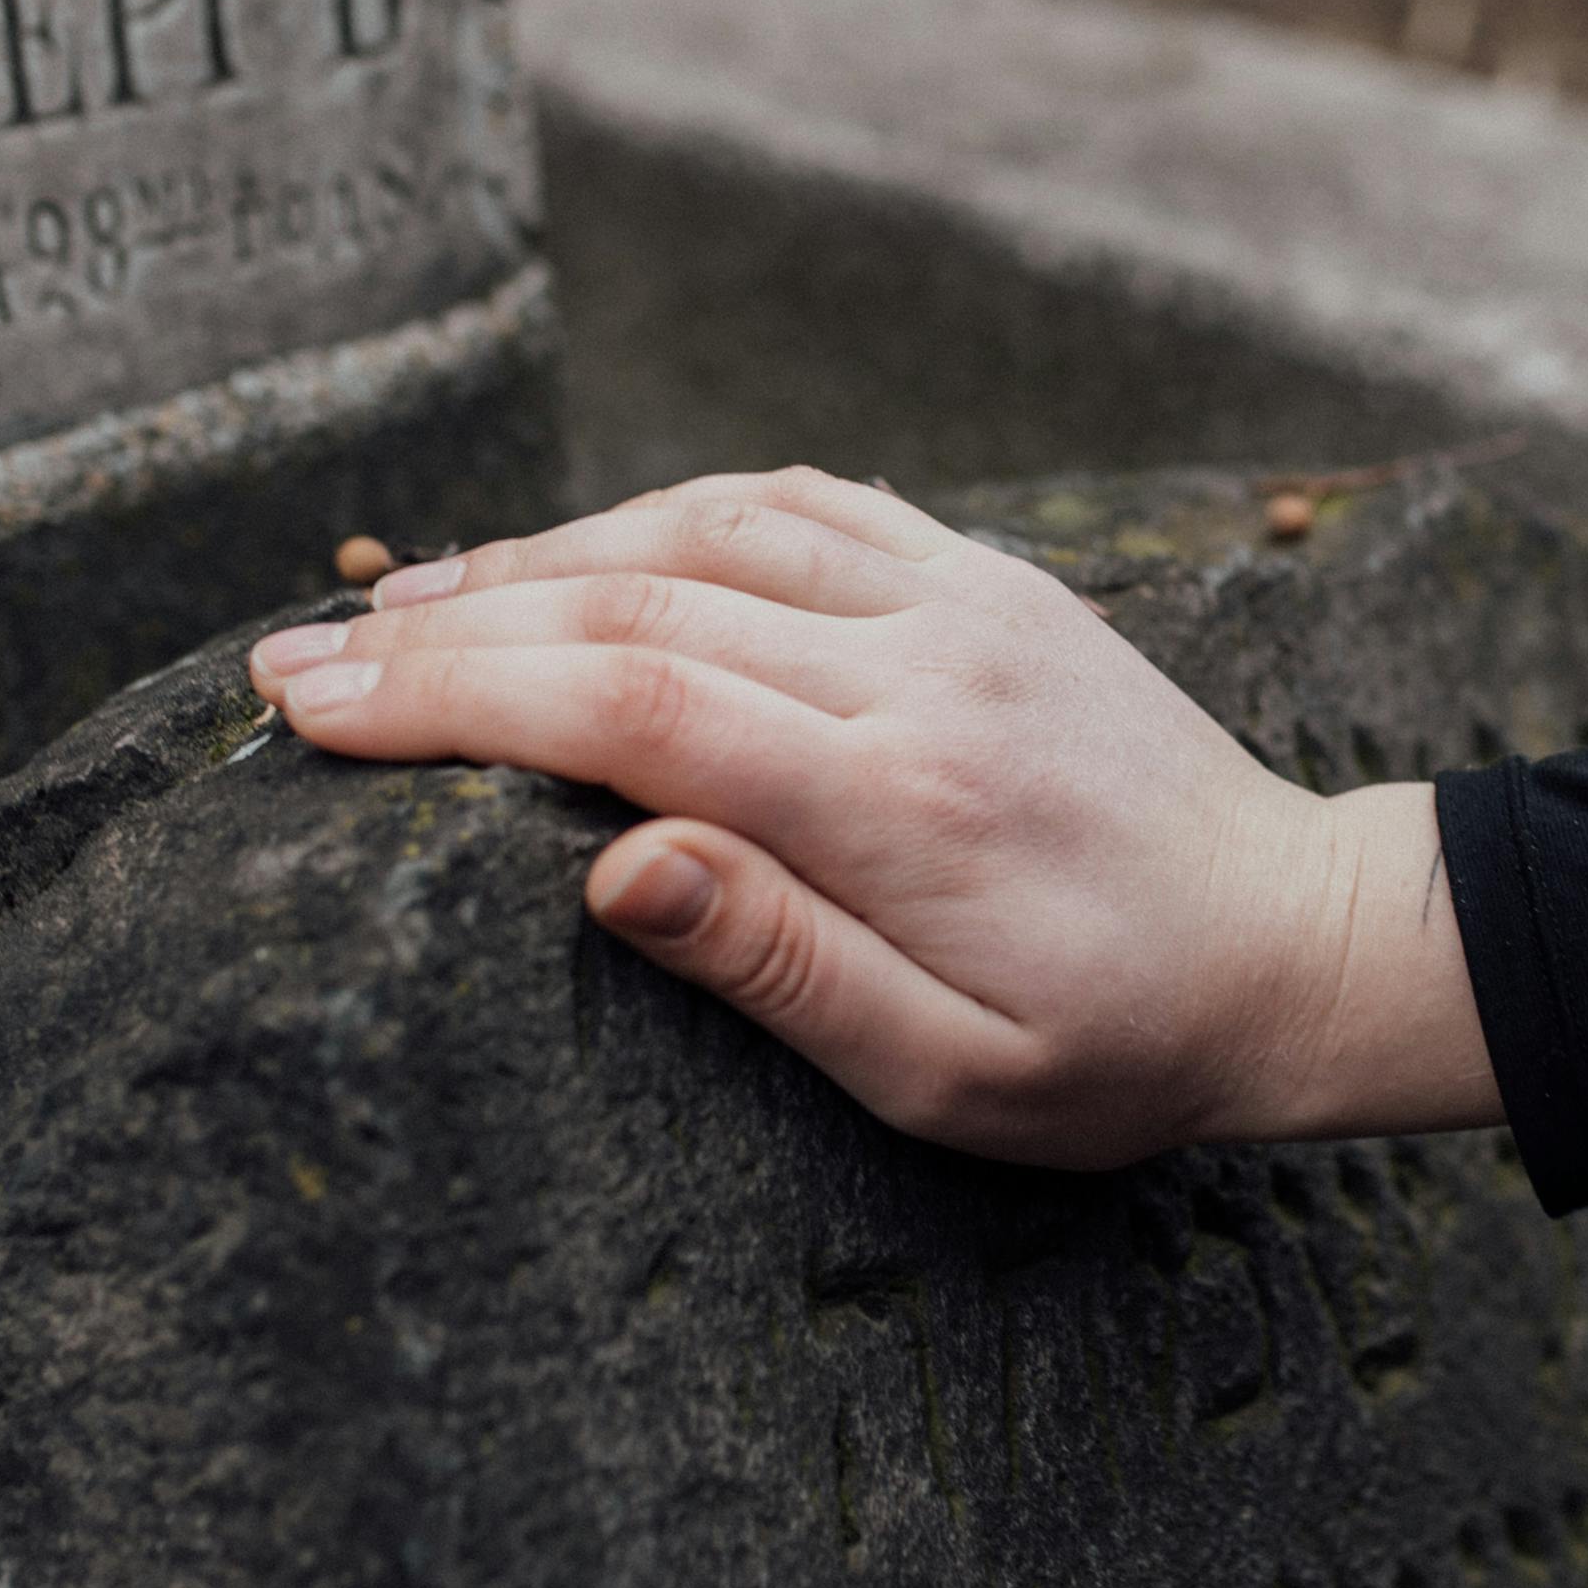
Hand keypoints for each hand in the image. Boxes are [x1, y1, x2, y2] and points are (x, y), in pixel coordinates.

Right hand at [247, 468, 1501, 1170]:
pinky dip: (670, 510)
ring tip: (394, 603)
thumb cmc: (1121, 1048)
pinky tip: (583, 547)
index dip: (453, 701)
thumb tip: (611, 867)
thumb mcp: (957, 1082)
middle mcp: (925, 670)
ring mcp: (961, 603)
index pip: (630, 711)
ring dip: (537, 554)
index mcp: (903, 803)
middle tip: (287, 667)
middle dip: (443, 632)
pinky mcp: (987, 579)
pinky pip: (803, 505)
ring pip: (706, 530)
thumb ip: (784, 971)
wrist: (1299, 946)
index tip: (310, 713)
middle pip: (636, 609)